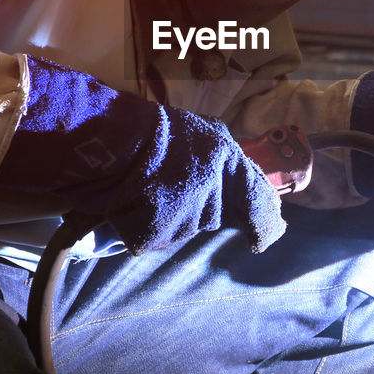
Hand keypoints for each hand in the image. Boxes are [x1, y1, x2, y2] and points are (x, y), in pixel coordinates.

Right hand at [0, 56, 284, 254]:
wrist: (108, 141)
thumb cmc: (154, 132)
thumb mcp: (204, 132)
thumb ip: (229, 160)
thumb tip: (252, 186)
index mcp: (227, 160)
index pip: (259, 200)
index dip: (265, 223)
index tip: (261, 240)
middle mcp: (211, 190)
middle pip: (214, 217)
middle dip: (199, 207)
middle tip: (173, 183)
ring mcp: (184, 215)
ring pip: (185, 229)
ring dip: (172, 216)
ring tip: (150, 188)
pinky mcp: (156, 234)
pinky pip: (157, 237)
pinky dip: (146, 226)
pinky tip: (135, 203)